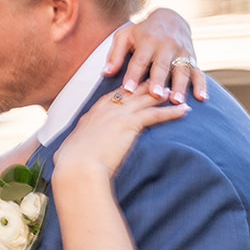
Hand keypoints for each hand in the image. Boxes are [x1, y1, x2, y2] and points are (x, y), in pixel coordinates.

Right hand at [56, 89, 188, 182]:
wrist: (76, 169)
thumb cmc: (71, 167)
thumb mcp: (69, 152)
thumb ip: (74, 148)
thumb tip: (66, 156)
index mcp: (92, 114)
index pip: (113, 96)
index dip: (127, 90)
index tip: (136, 86)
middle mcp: (106, 109)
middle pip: (131, 91)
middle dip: (147, 85)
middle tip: (161, 80)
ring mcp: (118, 114)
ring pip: (145, 98)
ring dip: (163, 94)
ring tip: (177, 92)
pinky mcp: (130, 124)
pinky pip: (156, 114)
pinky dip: (171, 112)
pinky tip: (184, 110)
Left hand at [104, 7, 206, 103]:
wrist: (171, 19)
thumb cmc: (143, 32)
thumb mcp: (125, 36)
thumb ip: (115, 54)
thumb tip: (106, 73)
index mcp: (147, 40)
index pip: (139, 60)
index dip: (133, 74)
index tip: (128, 89)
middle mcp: (166, 46)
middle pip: (162, 65)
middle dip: (159, 80)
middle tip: (156, 95)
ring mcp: (182, 52)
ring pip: (182, 70)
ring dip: (180, 86)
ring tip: (177, 101)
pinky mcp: (193, 59)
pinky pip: (199, 72)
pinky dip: (201, 85)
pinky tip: (201, 98)